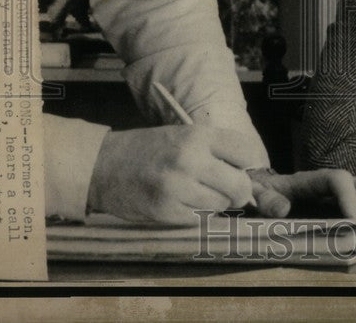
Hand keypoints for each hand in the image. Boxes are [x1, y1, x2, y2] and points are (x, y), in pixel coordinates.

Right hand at [87, 126, 258, 224]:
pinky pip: (199, 219)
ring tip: (197, 192)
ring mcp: (177, 187)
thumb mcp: (185, 135)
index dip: (249, 165)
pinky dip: (196, 214)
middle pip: (240, 185)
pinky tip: (182, 202)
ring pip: (220, 205)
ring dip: (216, 203)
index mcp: (198, 135)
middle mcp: (190, 159)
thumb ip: (217, 150)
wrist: (104, 165)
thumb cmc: (151, 149)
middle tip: (228, 189)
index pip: (247, 152)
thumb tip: (251, 175)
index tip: (242, 169)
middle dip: (239, 192)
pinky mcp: (165, 211)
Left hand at [247, 169, 355, 219]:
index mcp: (311, 180)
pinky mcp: (338, 214)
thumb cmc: (260, 193)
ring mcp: (336, 200)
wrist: (259, 193)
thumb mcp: (257, 193)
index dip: (349, 196)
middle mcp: (329, 188)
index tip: (353, 220)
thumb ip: (266, 199)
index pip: (338, 179)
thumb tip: (283, 210)